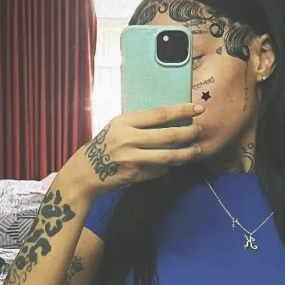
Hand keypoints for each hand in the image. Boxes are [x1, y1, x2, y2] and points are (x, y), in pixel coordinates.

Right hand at [58, 102, 204, 201]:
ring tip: (196, 150)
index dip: (182, 111)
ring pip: (168, 156)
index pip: (159, 114)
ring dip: (186, 154)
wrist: (85, 172)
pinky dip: (168, 167)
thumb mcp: (118, 127)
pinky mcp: (134, 175)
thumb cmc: (105, 146)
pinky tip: (173, 164)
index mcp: (124, 122)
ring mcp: (131, 159)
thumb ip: (140, 124)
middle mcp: (128, 139)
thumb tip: (171, 120)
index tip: (198, 109)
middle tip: (199, 131)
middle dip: (188, 133)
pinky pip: (159, 170)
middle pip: (168, 135)